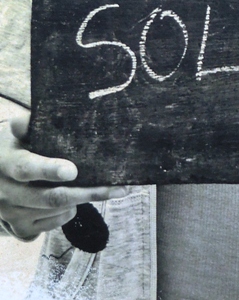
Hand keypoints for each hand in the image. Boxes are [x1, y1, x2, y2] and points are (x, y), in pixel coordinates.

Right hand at [0, 114, 125, 240]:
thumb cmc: (11, 150)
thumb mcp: (13, 135)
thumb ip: (25, 125)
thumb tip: (28, 119)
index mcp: (6, 164)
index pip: (27, 168)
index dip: (49, 170)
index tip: (73, 170)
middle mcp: (5, 194)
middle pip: (51, 197)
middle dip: (87, 192)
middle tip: (117, 187)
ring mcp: (11, 216)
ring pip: (56, 212)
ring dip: (80, 200)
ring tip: (97, 186)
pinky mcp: (21, 231)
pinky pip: (53, 224)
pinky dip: (68, 212)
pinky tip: (72, 199)